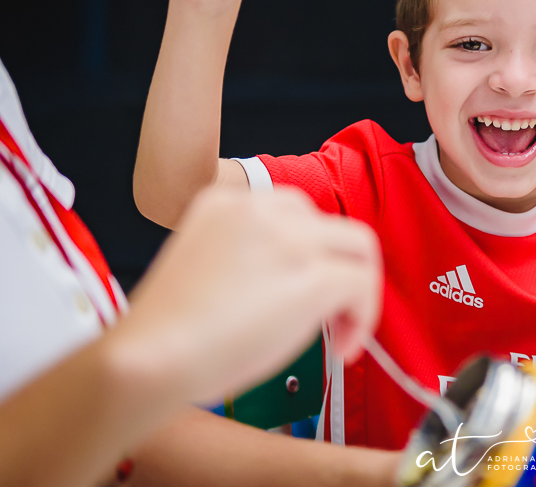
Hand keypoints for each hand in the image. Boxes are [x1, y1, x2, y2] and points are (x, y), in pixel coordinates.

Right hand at [105, 187, 381, 405]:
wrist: (149, 357)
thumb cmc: (165, 334)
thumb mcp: (202, 264)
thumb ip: (247, 256)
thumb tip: (290, 282)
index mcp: (225, 201)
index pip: (293, 214)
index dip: (308, 255)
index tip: (300, 291)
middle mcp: (261, 210)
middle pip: (332, 225)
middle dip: (339, 269)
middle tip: (329, 315)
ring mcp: (291, 239)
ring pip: (360, 247)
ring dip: (359, 290)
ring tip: (340, 333)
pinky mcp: (314, 276)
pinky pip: (363, 284)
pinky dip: (363, 317)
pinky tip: (341, 349)